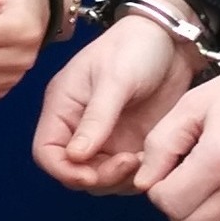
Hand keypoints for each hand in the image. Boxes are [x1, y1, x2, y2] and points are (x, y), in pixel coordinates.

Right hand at [33, 18, 196, 192]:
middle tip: (129, 163)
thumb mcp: (115, 79)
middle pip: (74, 171)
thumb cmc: (135, 46)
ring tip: (144, 159)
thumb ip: (96, 118)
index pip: (47, 151)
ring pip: (100, 178)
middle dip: (98, 177)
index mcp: (63, 107)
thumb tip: (75, 157)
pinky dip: (136, 176)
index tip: (91, 176)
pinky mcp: (130, 143)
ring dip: (119, 179)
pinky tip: (153, 159)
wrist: (172, 40)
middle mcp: (79, 127)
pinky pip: (125, 174)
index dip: (64, 170)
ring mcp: (106, 138)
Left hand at [136, 62, 219, 220]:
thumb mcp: (194, 104)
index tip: (171, 170)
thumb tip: (143, 183)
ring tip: (211, 190)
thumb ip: (161, 144)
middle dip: (178, 207)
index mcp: (219, 159)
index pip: (167, 203)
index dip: (159, 189)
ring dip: (205, 220)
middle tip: (188, 180)